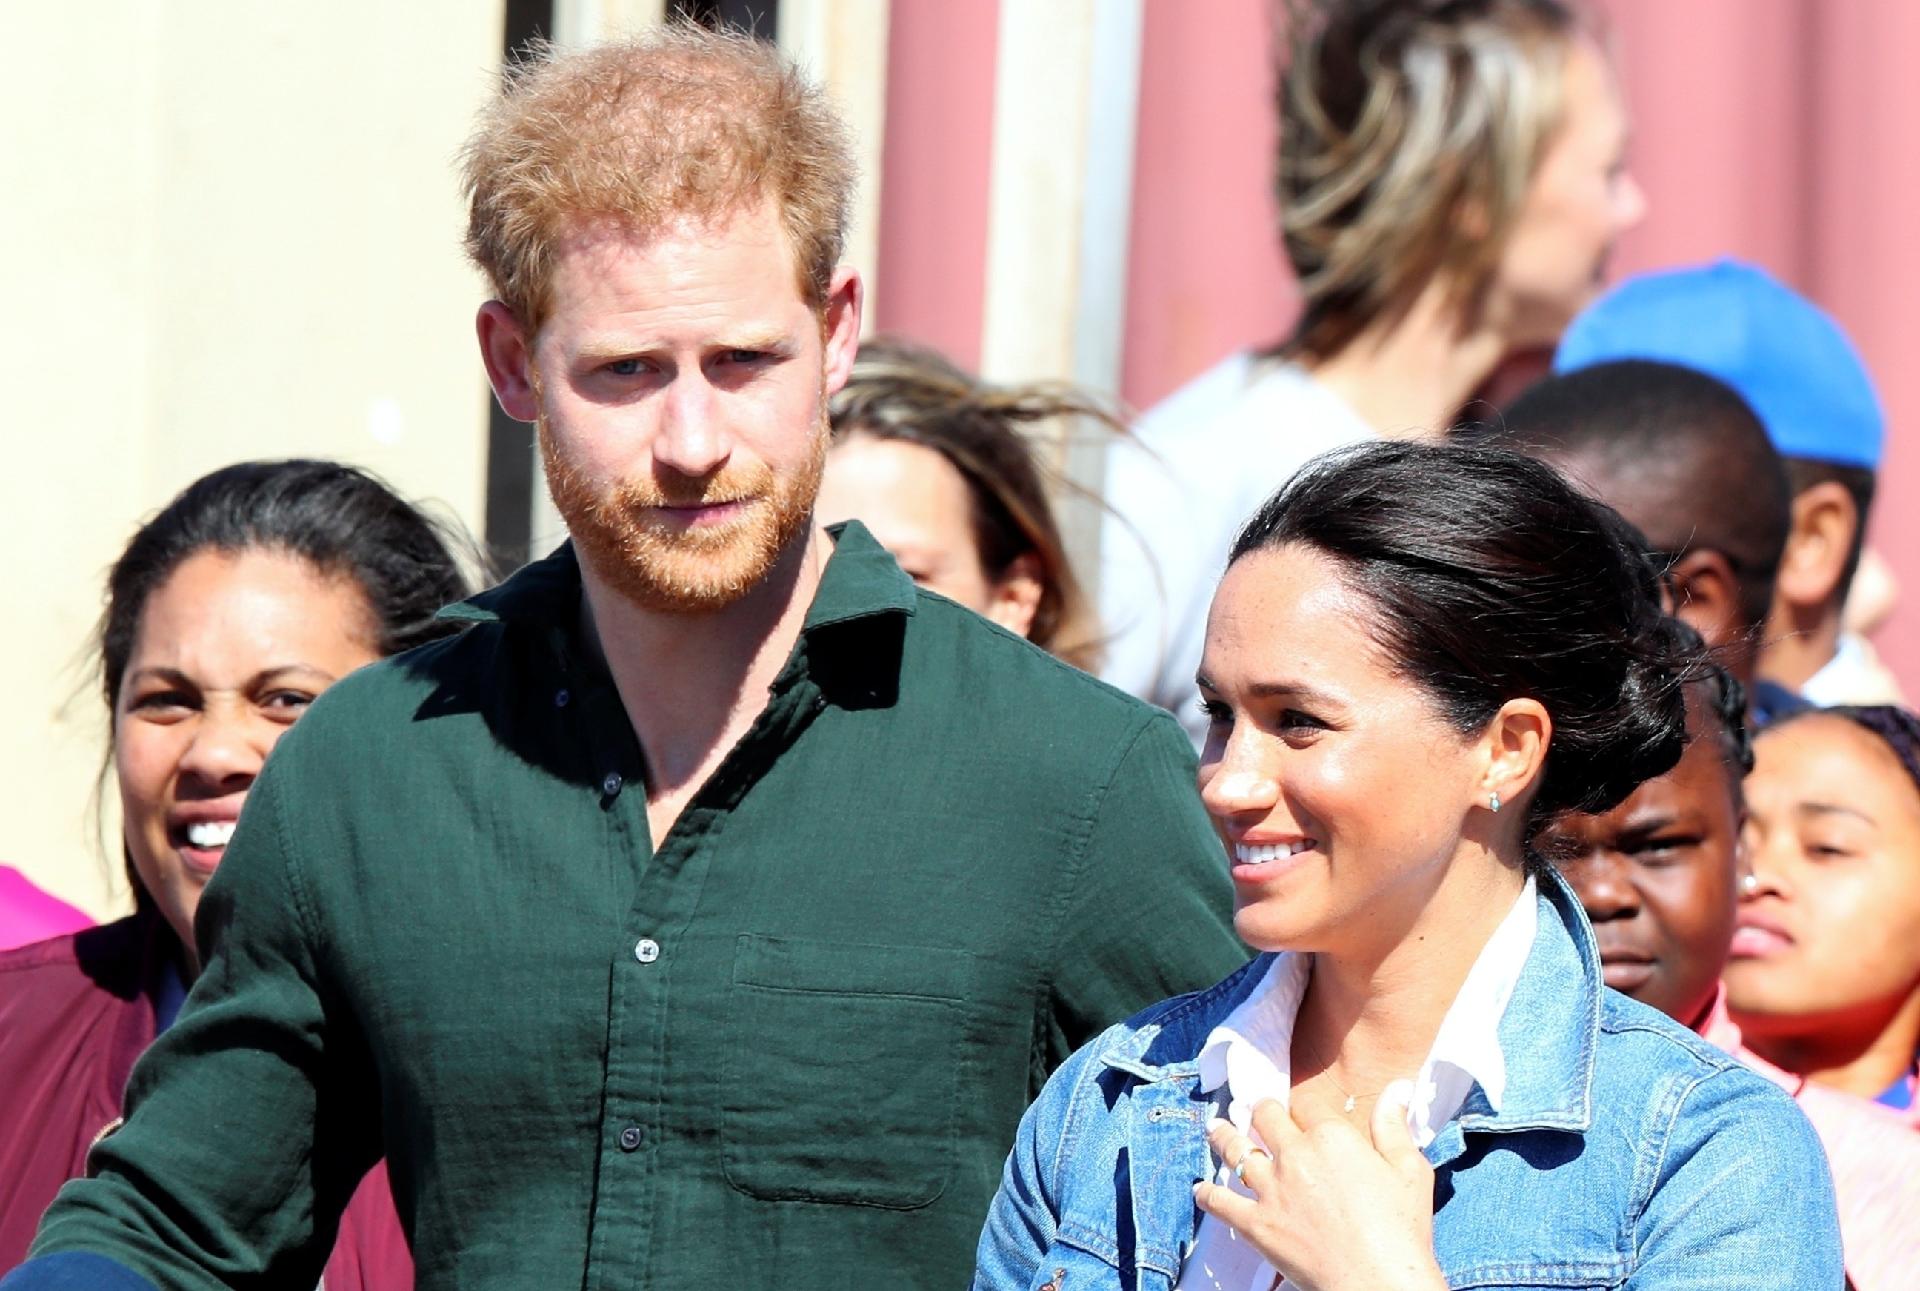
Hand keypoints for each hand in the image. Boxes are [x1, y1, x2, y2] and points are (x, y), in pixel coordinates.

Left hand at [1192, 1083, 1445, 1290]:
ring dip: (1223, 1137)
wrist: (1378, 1282)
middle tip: (1253, 1112)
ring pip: (1235, 1151)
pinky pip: (1222, 1203)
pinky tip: (1200, 1191)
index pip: (1306, 1106)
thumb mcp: (1409, 1171)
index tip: (1295, 1109)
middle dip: (1259, 1112)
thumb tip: (1398, 1088)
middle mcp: (1295, 1156)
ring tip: (1215, 1129)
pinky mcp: (1257, 1224)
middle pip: (1265, 1118)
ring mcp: (1272, 1190)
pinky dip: (1208, 1195)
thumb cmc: (1401, 1231)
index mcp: (1331, 1138)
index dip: (1301, 1108)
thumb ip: (1394, 1126)